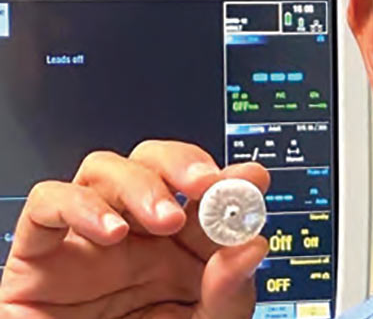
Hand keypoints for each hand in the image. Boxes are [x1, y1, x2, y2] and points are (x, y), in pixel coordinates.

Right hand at [0, 140, 269, 317]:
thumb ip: (228, 292)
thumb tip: (252, 247)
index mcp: (178, 249)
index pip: (203, 193)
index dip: (228, 177)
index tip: (252, 178)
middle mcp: (134, 235)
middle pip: (152, 162)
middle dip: (182, 163)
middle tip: (207, 184)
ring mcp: (87, 240)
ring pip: (103, 169)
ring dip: (140, 182)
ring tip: (167, 218)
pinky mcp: (39, 255)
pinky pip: (47, 203)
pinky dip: (77, 204)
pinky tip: (111, 232)